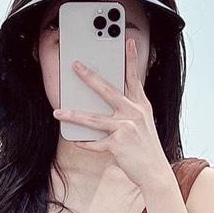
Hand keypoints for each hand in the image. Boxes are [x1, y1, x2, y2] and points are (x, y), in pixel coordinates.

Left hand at [53, 36, 170, 192]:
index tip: (127, 40)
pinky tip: (74, 141)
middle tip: (75, 66)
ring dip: (73, 115)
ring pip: (93, 119)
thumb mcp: (143, 125)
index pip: (133, 77)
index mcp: (141, 106)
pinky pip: (95, 143)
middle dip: (89, 76)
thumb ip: (129, 112)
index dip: (131, 58)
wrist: (155, 172)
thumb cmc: (147, 149)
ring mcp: (125, 128)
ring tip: (58, 112)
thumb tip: (105, 108)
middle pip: (107, 90)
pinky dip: (84, 144)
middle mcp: (133, 113)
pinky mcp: (118, 145)